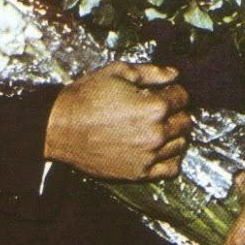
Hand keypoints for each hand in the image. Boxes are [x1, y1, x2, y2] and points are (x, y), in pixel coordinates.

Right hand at [44, 61, 190, 180]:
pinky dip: (170, 159)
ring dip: (173, 135)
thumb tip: (174, 73)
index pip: (182, 97)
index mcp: (154, 107)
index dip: (173, 91)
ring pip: (180, 144)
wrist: (59, 127)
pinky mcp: (139, 172)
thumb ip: (150, 72)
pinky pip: (171, 169)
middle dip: (175, 112)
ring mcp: (149, 156)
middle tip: (159, 110)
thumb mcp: (117, 73)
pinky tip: (159, 150)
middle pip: (185, 122)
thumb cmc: (85, 98)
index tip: (163, 92)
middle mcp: (156, 134)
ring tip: (156, 128)